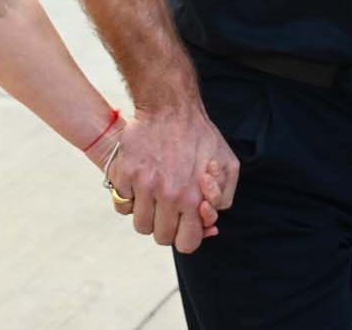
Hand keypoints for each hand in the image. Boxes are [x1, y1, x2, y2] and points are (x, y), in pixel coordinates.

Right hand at [104, 105, 237, 253]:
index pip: (186, 243)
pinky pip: (122, 204)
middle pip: (160, 236)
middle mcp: (167, 195)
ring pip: (140, 224)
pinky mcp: (124, 173)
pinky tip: (140, 184)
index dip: (186, 237)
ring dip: (147, 215)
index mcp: (193, 198)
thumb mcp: (228, 165)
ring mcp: (143, 185)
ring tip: (155, 196)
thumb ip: (223, 198)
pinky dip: (130, 199)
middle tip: (169, 208)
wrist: (170, 107)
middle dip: (167, 226)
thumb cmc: (201, 136)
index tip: (185, 223)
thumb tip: (211, 224)